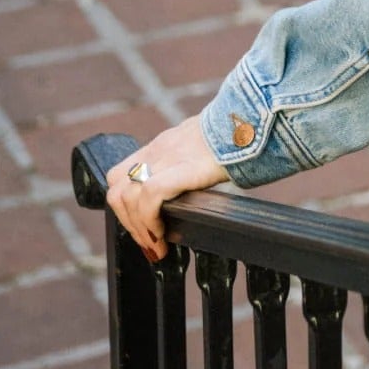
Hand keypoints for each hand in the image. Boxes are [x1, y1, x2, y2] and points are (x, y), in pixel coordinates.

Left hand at [106, 116, 229, 262]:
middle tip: (149, 243)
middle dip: (128, 222)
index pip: (122, 174)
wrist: (251, 123)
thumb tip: (198, 175)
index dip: (126, 204)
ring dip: (138, 228)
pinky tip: (163, 234)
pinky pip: (148, 199)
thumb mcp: (206, 143)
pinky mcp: (180, 168)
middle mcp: (158, 150)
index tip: (143, 224)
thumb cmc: (239, 134)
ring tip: (157, 245)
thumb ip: (192, 158)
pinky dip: (150, 222)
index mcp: (163, 144)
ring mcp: (166, 157)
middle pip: (117, 190)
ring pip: (126, 197)